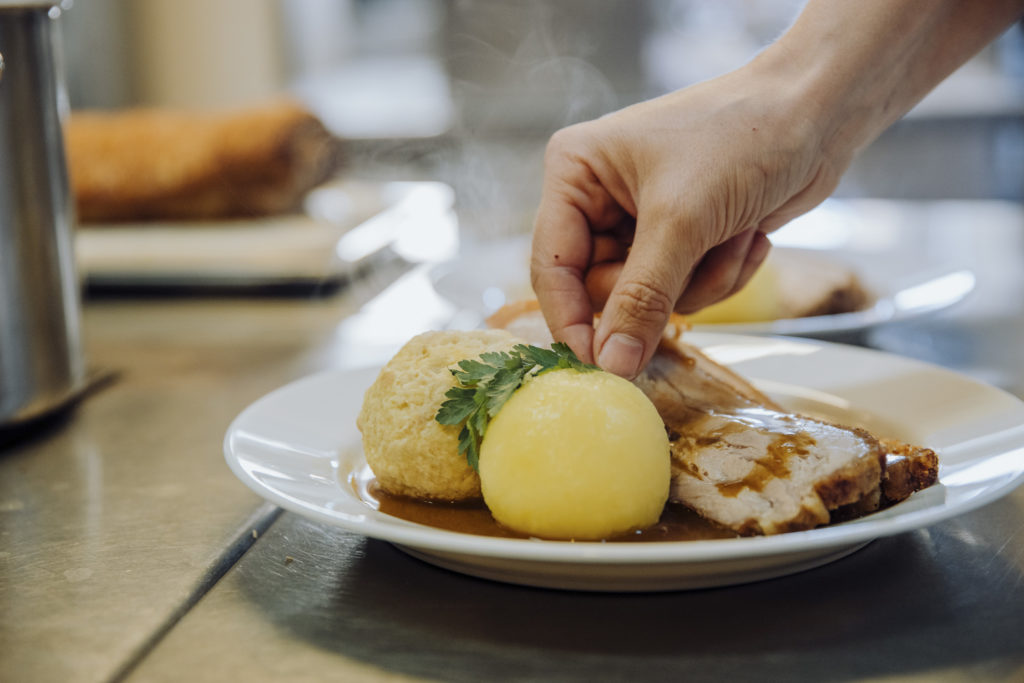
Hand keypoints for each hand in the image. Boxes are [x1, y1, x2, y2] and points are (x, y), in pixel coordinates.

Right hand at [531, 65, 844, 377]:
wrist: (820, 112)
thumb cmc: (743, 137)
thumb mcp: (682, 220)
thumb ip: (641, 298)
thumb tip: (612, 365)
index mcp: (575, 173)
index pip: (552, 267)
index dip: (573, 321)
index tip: (601, 365)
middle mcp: (599, 198)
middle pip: (602, 290)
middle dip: (661, 286)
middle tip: (694, 259)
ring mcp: (642, 221)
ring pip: (648, 300)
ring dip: (701, 280)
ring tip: (735, 235)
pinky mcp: (683, 239)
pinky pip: (684, 292)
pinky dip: (722, 274)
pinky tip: (750, 235)